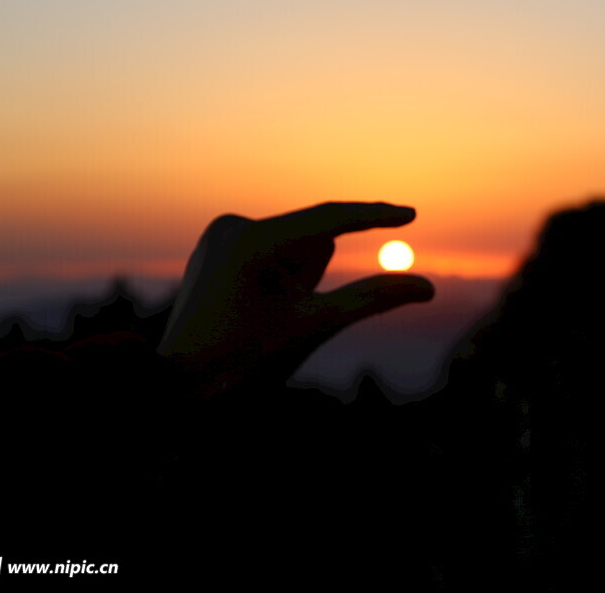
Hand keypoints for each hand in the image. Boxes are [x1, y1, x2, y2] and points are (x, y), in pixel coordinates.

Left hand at [158, 202, 433, 395]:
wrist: (176, 390)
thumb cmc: (243, 363)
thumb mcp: (314, 327)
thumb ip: (372, 299)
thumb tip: (427, 288)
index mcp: (253, 241)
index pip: (329, 220)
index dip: (373, 217)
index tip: (412, 214)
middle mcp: (233, 226)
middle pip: (311, 242)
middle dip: (314, 278)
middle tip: (281, 319)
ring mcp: (221, 234)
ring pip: (293, 248)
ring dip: (298, 278)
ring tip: (263, 318)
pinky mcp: (217, 246)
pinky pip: (271, 252)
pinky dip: (279, 277)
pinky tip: (251, 311)